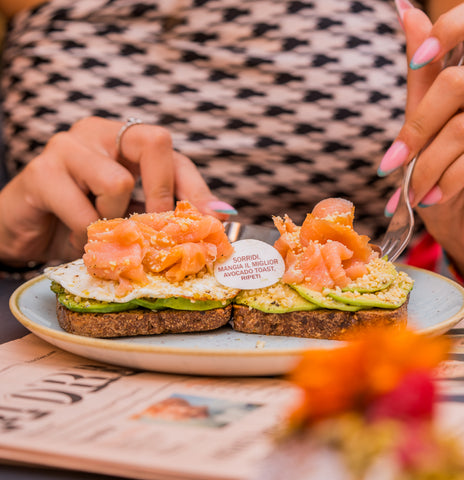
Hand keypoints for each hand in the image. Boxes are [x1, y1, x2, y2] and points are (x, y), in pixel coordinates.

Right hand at [0, 116, 233, 265]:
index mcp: (127, 141)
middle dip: (163, 193)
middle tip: (152, 226)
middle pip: (155, 140)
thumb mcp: (131, 213)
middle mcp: (101, 133)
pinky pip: (84, 211)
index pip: (176, 158)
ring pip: (118, 182)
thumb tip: (219, 217)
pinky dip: (86, 236)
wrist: (27, 227)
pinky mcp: (41, 171)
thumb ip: (167, 210)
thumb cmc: (85, 217)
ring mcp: (69, 146)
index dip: (198, 191)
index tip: (211, 224)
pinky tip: (76, 237)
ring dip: (114, 221)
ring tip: (98, 232)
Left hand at [380, 1, 463, 281]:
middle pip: (456, 84)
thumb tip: (405, 7)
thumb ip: (424, 72)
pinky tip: (432, 197)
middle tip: (390, 165)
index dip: (450, 29)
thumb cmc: (444, 168)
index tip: (417, 59)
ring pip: (463, 126)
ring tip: (413, 193)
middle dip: (416, 131)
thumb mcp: (429, 119)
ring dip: (427, 166)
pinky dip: (447, 179)